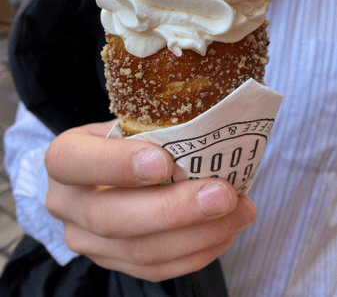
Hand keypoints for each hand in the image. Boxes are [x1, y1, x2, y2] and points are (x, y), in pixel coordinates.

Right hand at [45, 120, 255, 281]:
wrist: (113, 171)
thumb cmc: (126, 140)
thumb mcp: (130, 124)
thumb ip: (155, 131)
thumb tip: (211, 136)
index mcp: (64, 157)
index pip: (74, 161)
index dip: (117, 164)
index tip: (164, 162)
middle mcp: (66, 203)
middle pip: (111, 218)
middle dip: (174, 209)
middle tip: (223, 195)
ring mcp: (86, 240)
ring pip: (139, 251)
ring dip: (197, 234)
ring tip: (239, 212)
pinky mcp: (112, 262)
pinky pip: (154, 269)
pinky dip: (196, 252)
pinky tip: (224, 232)